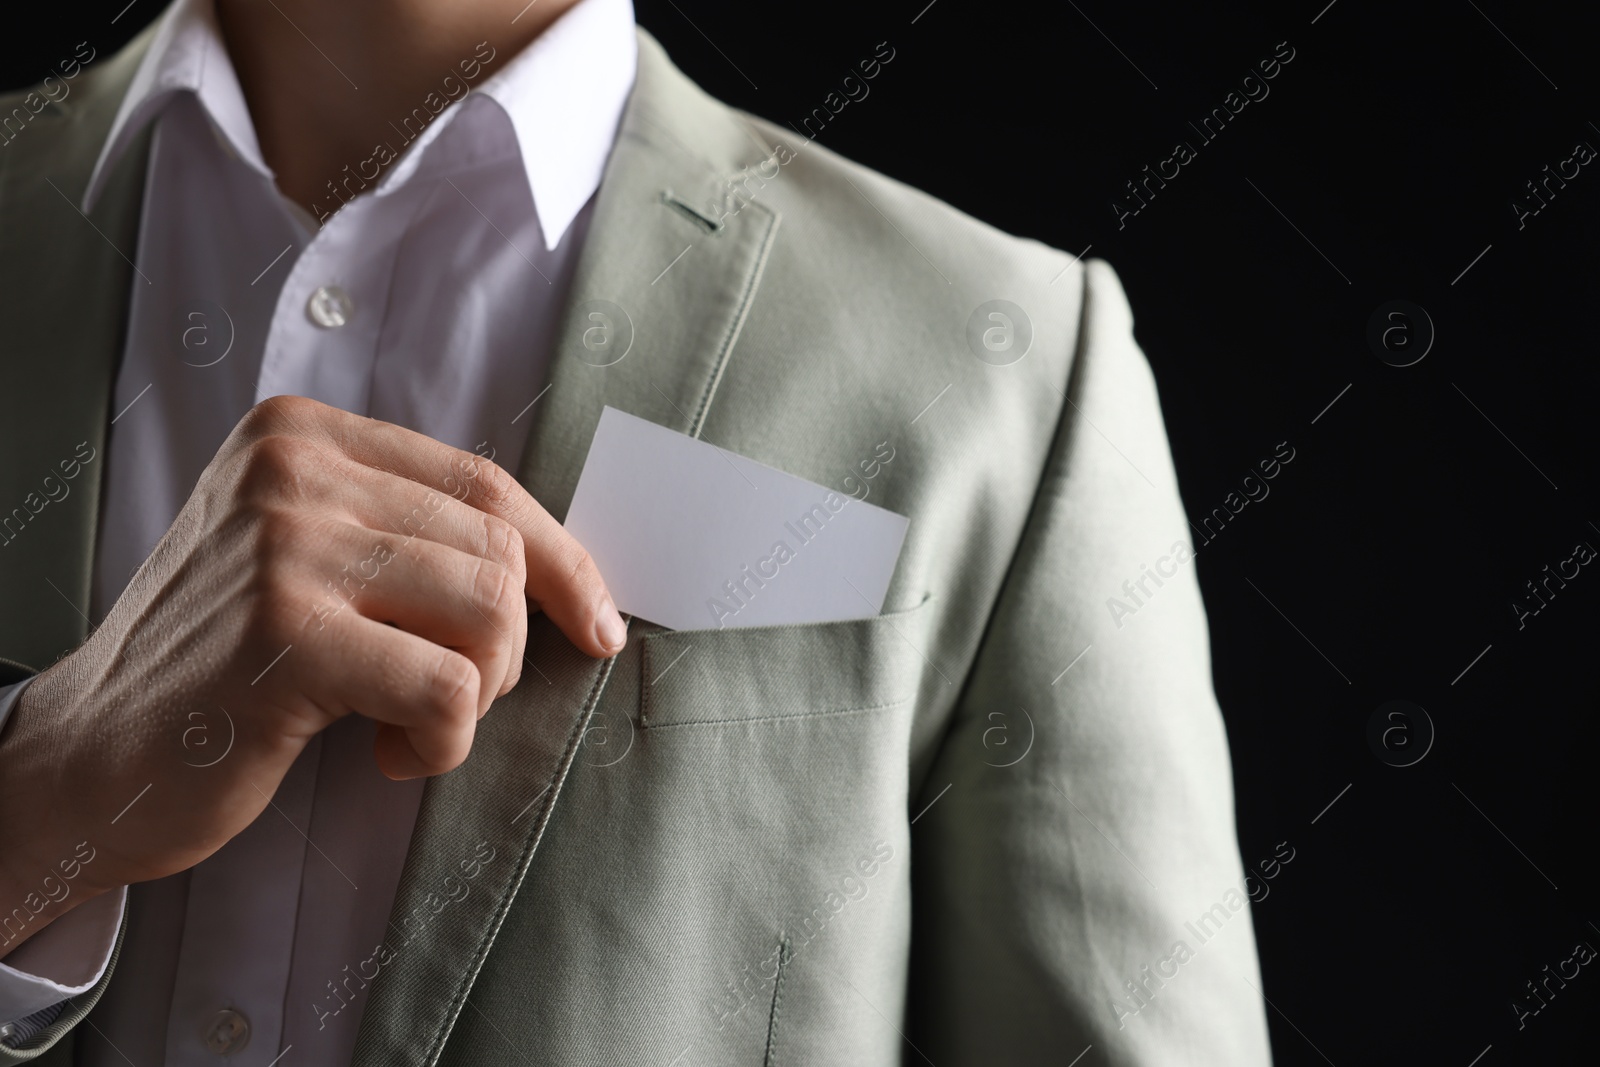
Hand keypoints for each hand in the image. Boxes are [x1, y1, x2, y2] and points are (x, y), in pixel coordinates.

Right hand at [0, 395, 623, 945]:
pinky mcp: (285, 633)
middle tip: (442, 695)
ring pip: (490, 608)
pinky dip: (442, 741)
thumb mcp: (305, 558)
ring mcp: (285, 544)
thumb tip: (567, 569)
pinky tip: (383, 754)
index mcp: (303, 434)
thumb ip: (407, 532)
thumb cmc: (223, 666)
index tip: (599, 624)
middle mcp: (293, 468)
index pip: (487, 484)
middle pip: (498, 547)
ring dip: (476, 693)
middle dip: (505, 644)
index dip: (564, 561)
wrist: (91, 757)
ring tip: (408, 722)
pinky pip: (450, 685)